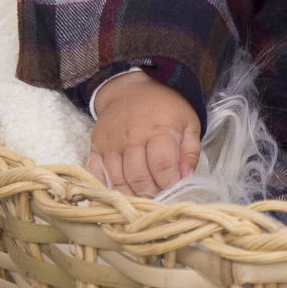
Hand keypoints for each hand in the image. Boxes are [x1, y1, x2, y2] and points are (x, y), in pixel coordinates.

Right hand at [87, 69, 201, 197]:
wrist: (131, 88)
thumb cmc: (165, 107)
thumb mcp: (188, 122)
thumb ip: (190, 151)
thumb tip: (187, 179)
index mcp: (158, 130)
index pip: (162, 167)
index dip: (170, 185)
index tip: (176, 192)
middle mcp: (131, 137)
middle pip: (139, 178)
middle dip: (152, 194)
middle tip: (160, 199)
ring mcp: (110, 143)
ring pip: (117, 182)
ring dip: (132, 196)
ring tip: (144, 198)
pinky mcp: (95, 146)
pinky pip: (96, 175)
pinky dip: (107, 188)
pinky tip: (121, 192)